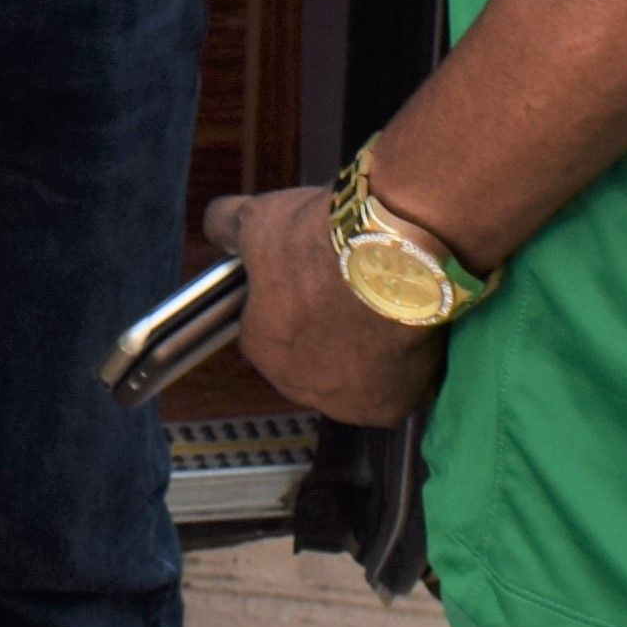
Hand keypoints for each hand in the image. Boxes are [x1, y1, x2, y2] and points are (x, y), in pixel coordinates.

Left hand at [219, 179, 454, 430]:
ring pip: (355, 379)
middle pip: (311, 361)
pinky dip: (402, 366)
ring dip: (365, 354)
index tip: (314, 278)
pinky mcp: (390, 408)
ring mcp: (347, 403)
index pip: (267, 331)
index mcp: (262, 348)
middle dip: (326, 333)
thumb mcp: (259, 218)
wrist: (394, 259)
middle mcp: (300, 387)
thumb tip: (218, 226)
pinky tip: (408, 329)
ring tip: (385, 308)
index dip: (291, 301)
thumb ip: (227, 225)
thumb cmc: (321, 242)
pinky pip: (394, 389)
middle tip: (352, 291)